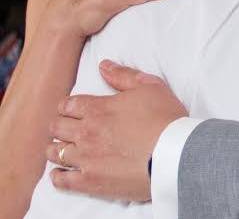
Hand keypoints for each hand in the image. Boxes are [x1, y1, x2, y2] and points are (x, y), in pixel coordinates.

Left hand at [46, 61, 187, 200]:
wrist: (175, 153)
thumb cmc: (166, 119)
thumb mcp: (150, 87)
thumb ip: (123, 76)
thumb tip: (103, 65)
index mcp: (98, 108)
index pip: (68, 105)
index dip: (68, 106)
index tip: (73, 110)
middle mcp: (86, 132)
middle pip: (57, 127)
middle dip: (60, 124)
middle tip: (69, 127)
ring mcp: (86, 158)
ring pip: (55, 152)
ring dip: (57, 148)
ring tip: (65, 148)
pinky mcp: (90, 181)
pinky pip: (62, 180)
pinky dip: (58, 175)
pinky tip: (61, 173)